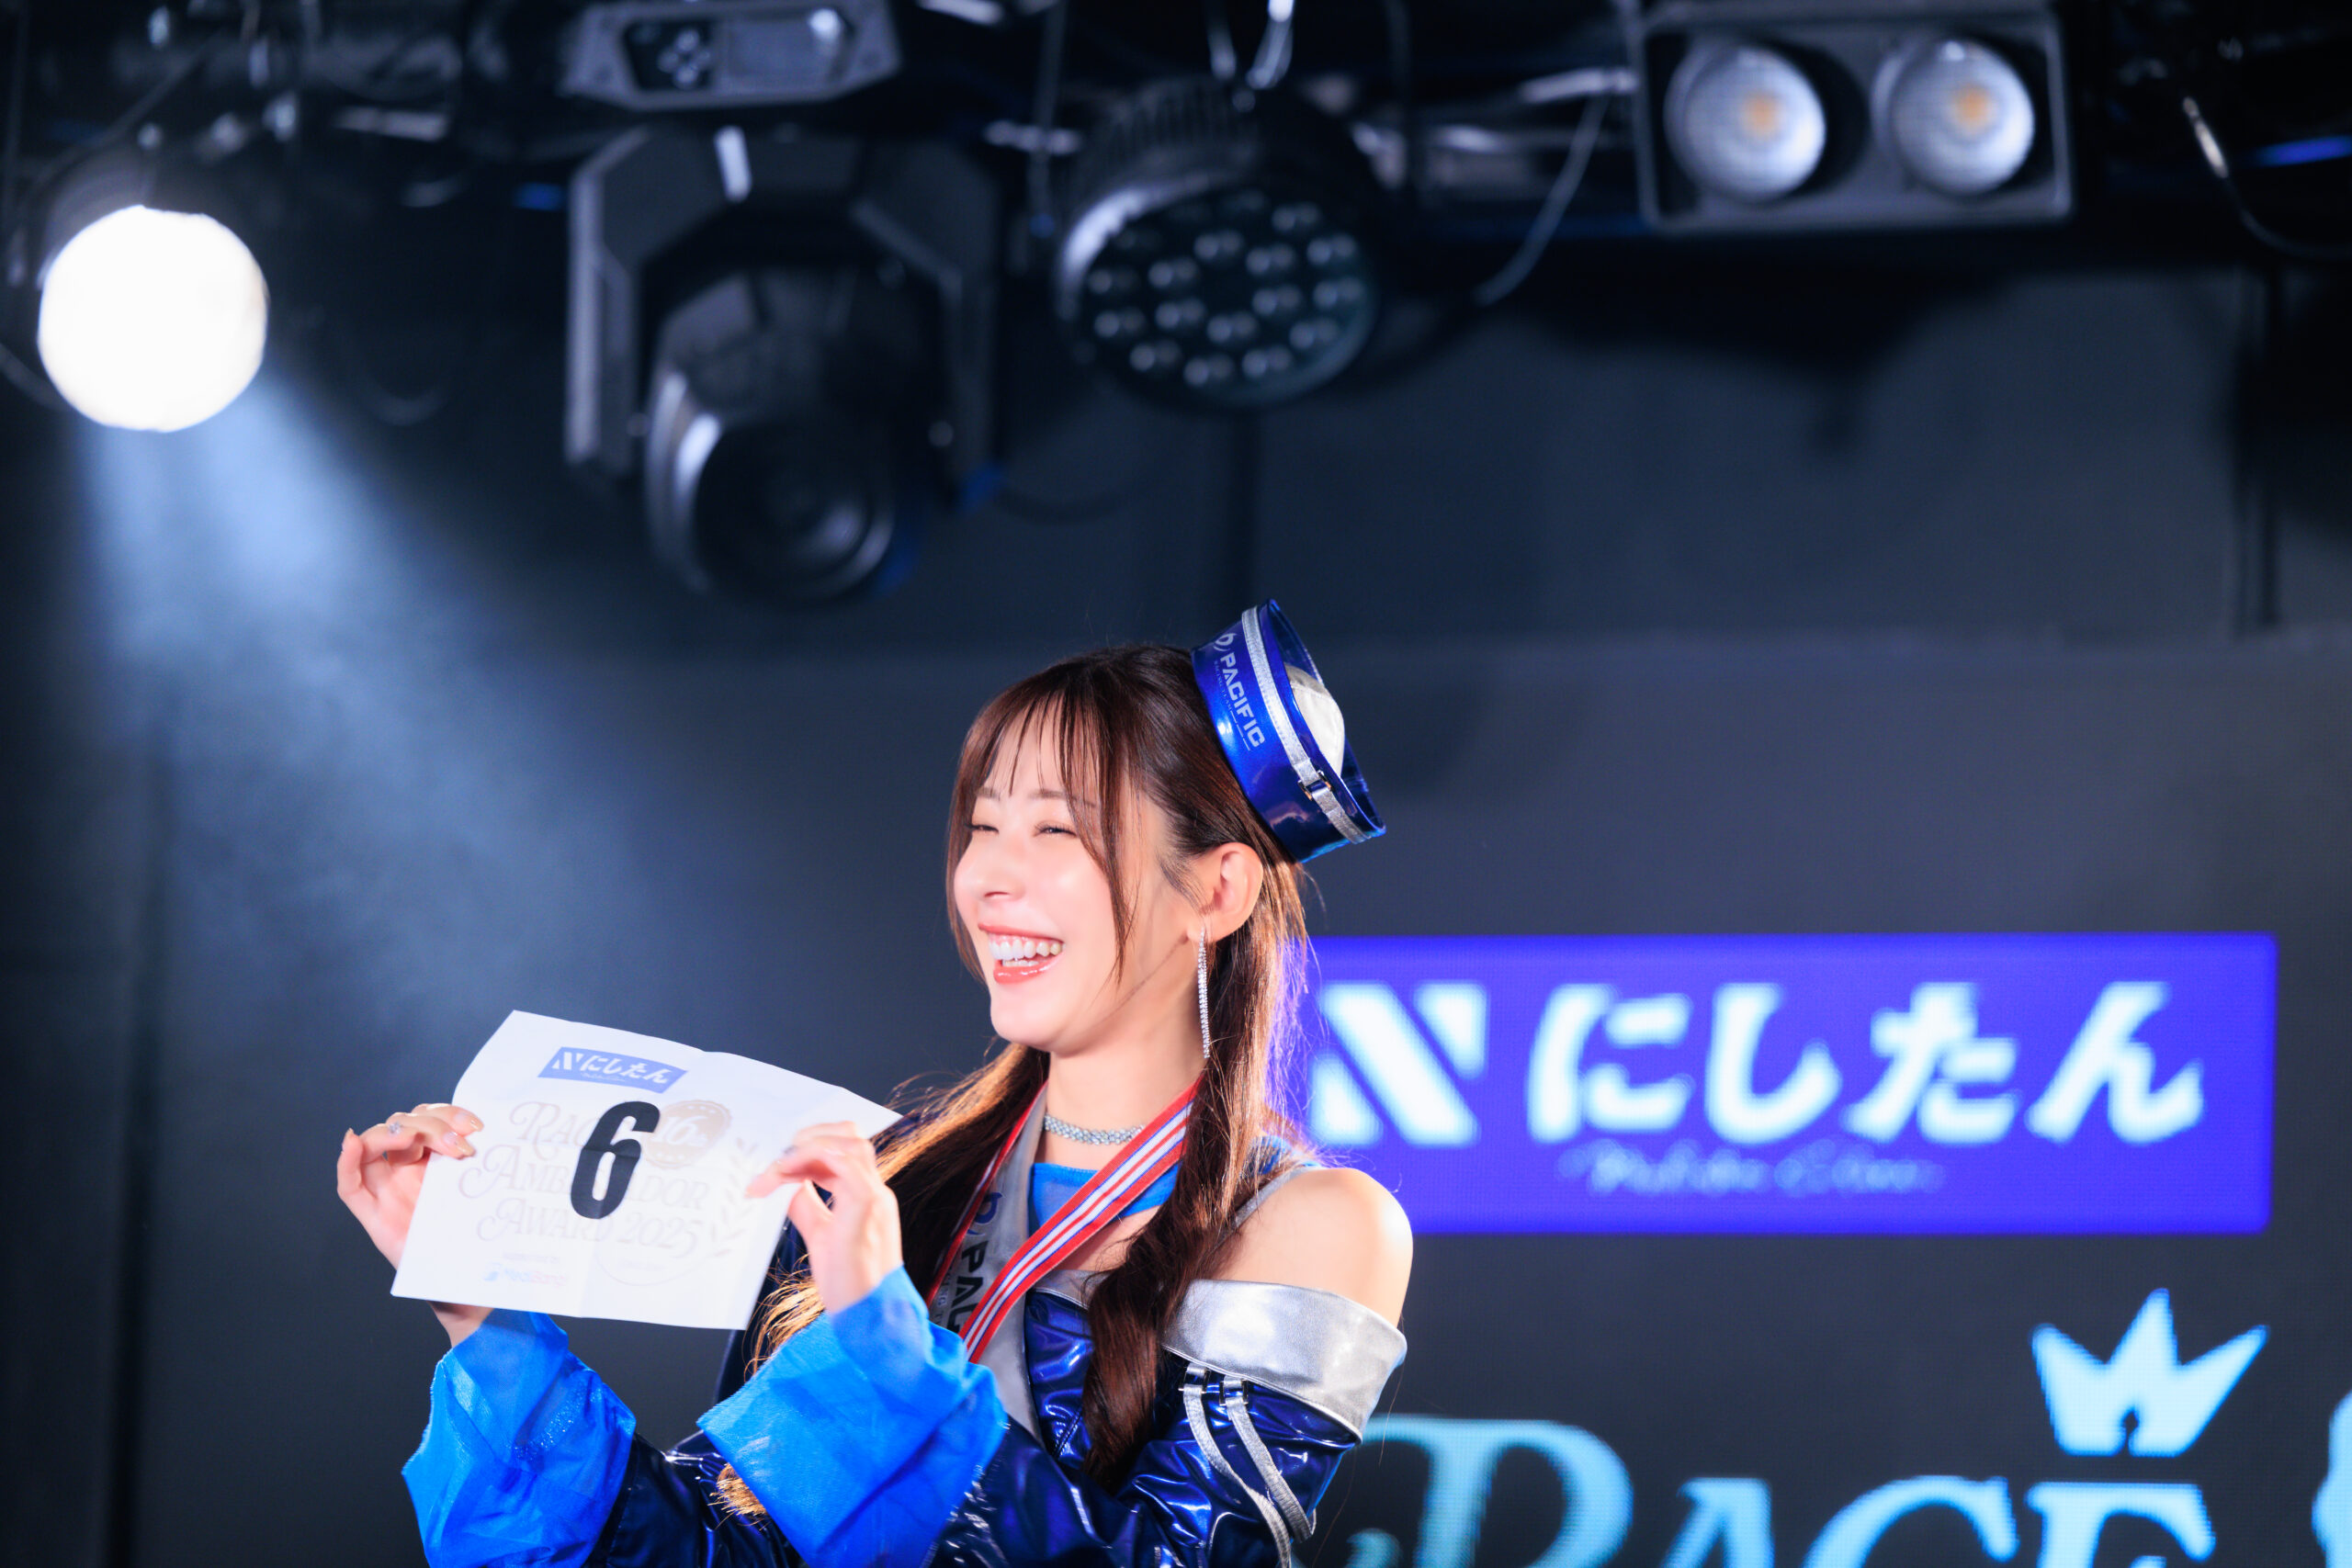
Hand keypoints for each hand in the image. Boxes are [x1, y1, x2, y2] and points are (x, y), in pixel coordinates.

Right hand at [337, 1102, 489, 1343]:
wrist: (471, 1290)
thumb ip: (493, 1171)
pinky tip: (351, 1143)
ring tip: (420, 1141)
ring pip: (375, 1143)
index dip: (450, 1113)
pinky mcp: (373, 1217)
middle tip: (462, 1146)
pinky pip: (349, 1185)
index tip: (478, 1127)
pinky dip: (346, 1160)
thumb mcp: (492, 1198)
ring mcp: (389, 1191)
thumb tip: (522, 1141)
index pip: (431, 1118)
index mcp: (438, 1163)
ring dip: (395, 1131)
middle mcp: (410, 1172)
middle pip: (405, 1123)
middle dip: (433, 1124)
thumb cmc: (484, 1242)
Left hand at [747, 1121, 901, 1314]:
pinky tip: (788, 1174)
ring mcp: (874, 1198)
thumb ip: (806, 1207)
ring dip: (809, 1147)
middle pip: (851, 1137)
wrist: (871, 1320)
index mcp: (865, 1197)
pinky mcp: (866, 1208)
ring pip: (850, 1143)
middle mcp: (873, 1192)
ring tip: (779, 1168)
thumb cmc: (850, 1286)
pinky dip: (813, 1159)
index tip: (777, 1169)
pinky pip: (846, 1164)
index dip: (807, 1151)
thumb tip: (784, 1186)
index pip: (842, 1152)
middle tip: (777, 1162)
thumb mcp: (820, 1236)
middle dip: (810, 1137)